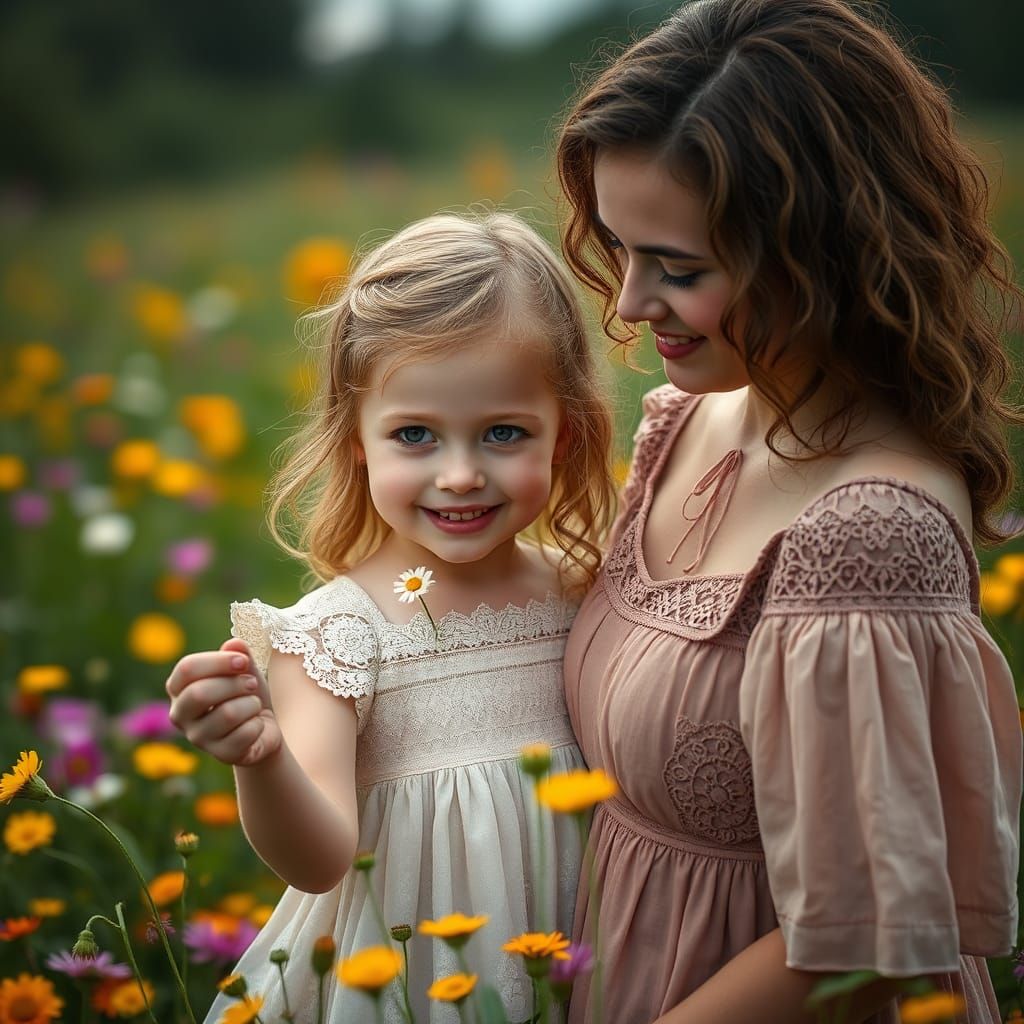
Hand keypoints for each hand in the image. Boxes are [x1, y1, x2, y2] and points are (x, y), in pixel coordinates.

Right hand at [165, 638, 282, 766]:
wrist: (263, 727)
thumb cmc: (245, 693)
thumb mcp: (244, 670)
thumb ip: (238, 655)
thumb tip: (235, 643)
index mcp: (179, 688)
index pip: (187, 668)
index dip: (219, 661)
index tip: (243, 661)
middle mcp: (180, 715)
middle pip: (200, 693)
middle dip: (234, 684)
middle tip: (251, 684)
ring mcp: (198, 738)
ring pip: (227, 714)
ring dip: (251, 704)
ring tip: (253, 705)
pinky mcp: (220, 754)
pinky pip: (246, 733)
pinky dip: (259, 724)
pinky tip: (256, 725)